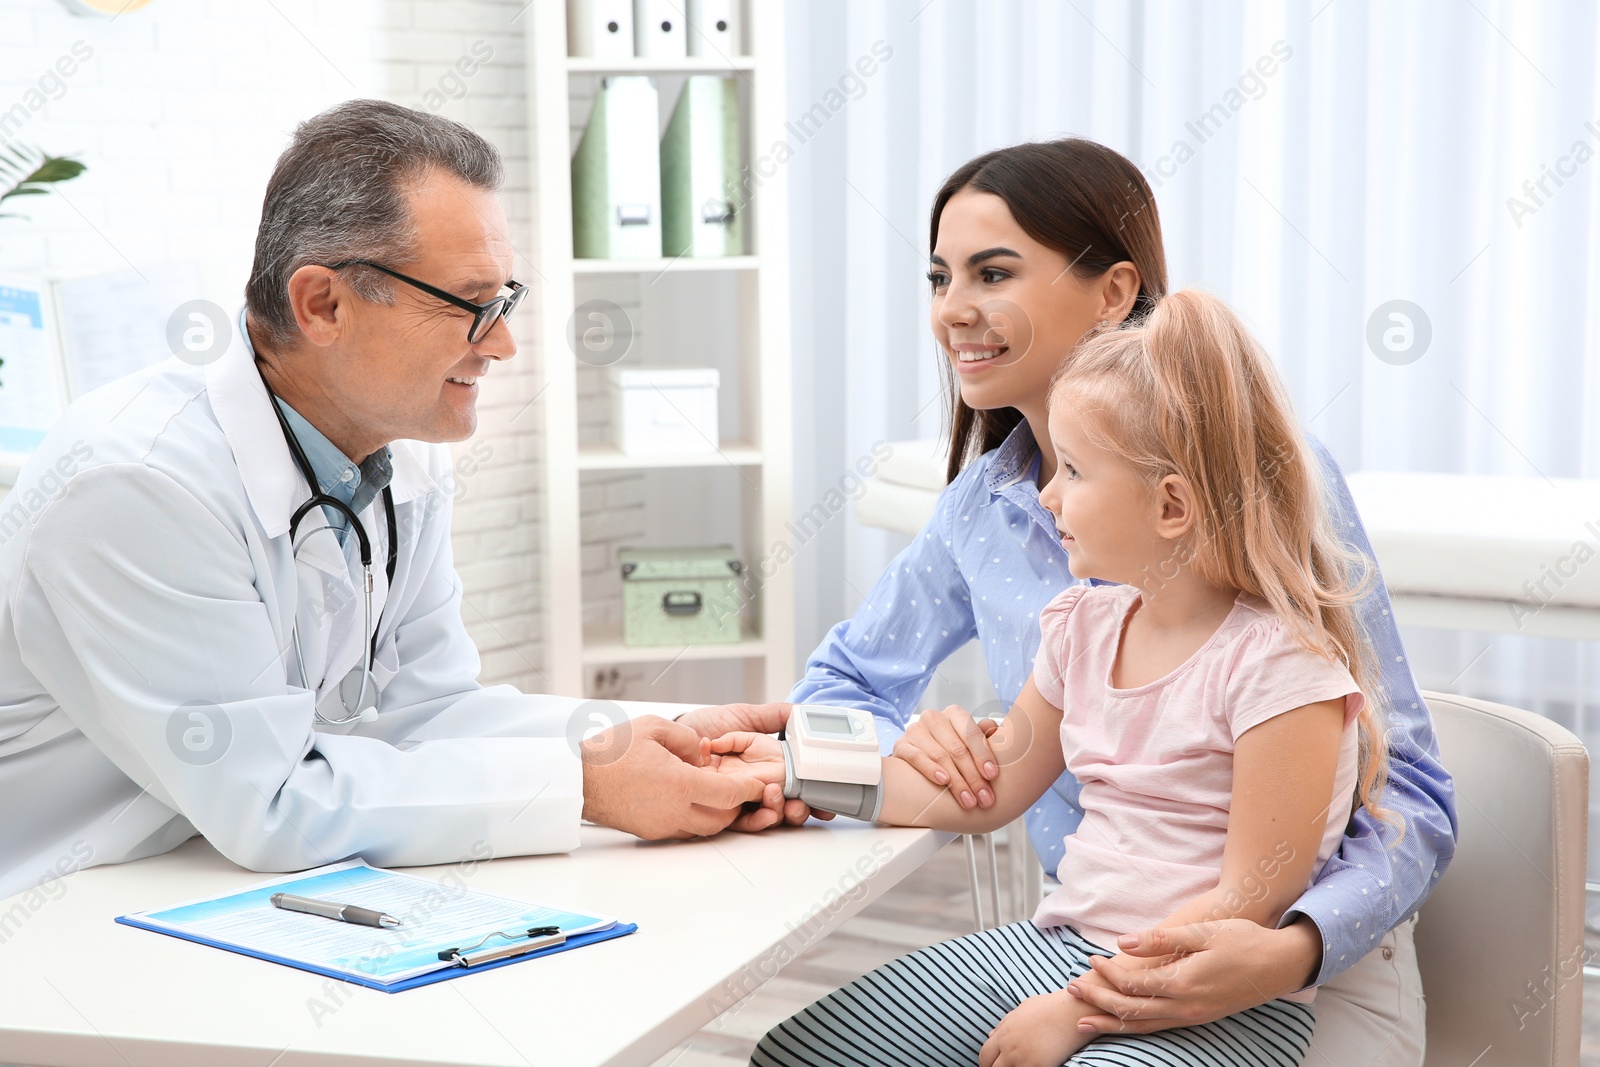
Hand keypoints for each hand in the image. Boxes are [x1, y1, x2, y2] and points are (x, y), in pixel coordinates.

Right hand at [579, 715, 764, 839]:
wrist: (580, 779)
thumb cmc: (612, 752)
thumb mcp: (655, 728)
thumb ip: (688, 739)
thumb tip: (704, 753)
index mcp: (680, 785)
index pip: (730, 795)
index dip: (749, 790)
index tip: (759, 783)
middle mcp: (675, 811)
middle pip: (722, 819)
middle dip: (737, 807)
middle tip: (743, 790)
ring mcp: (663, 825)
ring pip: (704, 828)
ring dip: (718, 815)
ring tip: (719, 795)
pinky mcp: (651, 831)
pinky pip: (684, 829)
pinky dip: (696, 818)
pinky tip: (692, 800)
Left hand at [675, 702, 829, 828]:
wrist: (678, 732)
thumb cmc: (709, 724)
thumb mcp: (746, 715)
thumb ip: (775, 716)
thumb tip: (803, 713)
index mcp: (765, 768)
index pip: (793, 787)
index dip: (810, 797)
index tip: (824, 803)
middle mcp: (754, 786)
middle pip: (783, 806)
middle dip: (796, 810)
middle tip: (796, 803)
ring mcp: (737, 797)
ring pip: (765, 816)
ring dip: (776, 815)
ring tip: (777, 804)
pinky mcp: (719, 806)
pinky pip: (738, 821)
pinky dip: (753, 819)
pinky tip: (761, 812)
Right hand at [892, 704, 1000, 809]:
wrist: (921, 759)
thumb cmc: (953, 751)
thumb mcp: (972, 744)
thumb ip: (986, 737)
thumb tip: (995, 729)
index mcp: (954, 714)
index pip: (971, 732)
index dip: (983, 754)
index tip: (993, 775)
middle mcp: (933, 718)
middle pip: (957, 748)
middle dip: (973, 776)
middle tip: (984, 798)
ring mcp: (915, 730)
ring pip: (940, 756)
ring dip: (957, 781)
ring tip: (969, 801)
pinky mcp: (901, 745)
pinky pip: (916, 757)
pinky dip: (930, 769)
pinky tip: (943, 781)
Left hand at [978, 989, 1091, 1066]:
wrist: (1072, 1011)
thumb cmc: (1050, 1007)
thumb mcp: (1023, 1009)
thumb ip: (1005, 1023)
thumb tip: (991, 1034)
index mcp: (1005, 1033)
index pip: (985, 1055)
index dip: (987, 1063)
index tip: (993, 1065)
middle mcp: (1010, 1048)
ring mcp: (1024, 1059)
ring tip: (1021, 1066)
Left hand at [1065, 916, 1321, 1033]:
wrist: (1281, 965)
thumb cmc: (1243, 941)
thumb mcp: (1202, 932)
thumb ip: (1160, 939)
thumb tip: (1123, 942)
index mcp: (1184, 983)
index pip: (1132, 984)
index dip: (1107, 973)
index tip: (1090, 960)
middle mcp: (1186, 1007)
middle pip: (1131, 1011)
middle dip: (1098, 1003)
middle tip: (1072, 991)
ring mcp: (1193, 1016)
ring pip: (1144, 1026)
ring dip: (1112, 1023)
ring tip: (1084, 1022)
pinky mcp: (1199, 1017)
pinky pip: (1160, 1027)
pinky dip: (1136, 1026)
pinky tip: (1123, 1023)